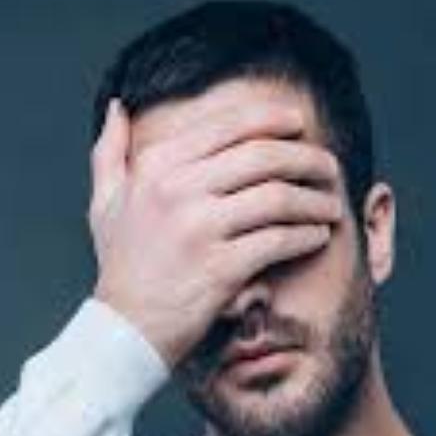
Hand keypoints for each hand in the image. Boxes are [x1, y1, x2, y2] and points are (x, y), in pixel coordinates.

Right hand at [88, 97, 345, 369]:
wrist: (125, 330)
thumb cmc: (122, 266)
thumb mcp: (104, 203)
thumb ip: (109, 151)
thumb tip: (117, 106)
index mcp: (156, 167)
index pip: (227, 126)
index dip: (271, 120)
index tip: (299, 123)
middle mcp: (176, 191)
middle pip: (262, 157)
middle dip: (305, 158)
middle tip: (328, 166)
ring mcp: (200, 229)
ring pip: (278, 197)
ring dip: (314, 199)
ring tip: (331, 205)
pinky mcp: (222, 267)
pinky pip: (279, 240)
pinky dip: (306, 235)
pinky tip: (318, 235)